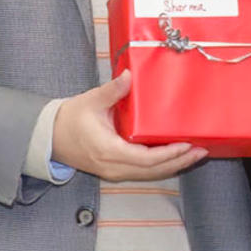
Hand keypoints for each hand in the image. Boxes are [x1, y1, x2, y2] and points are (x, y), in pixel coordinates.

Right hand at [53, 74, 203, 182]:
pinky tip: (175, 157)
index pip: (145, 158)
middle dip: (179, 162)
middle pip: (153, 170)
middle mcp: (114, 166)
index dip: (168, 154)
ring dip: (173, 165)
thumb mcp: (90, 101)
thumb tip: (128, 76)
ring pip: (150, 174)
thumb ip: (111, 91)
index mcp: (109, 150)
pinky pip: (143, 172)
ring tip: (195, 155)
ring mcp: (115, 171)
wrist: (50, 137)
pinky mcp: (116, 171)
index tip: (186, 144)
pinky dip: (161, 166)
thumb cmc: (69, 119)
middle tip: (201, 151)